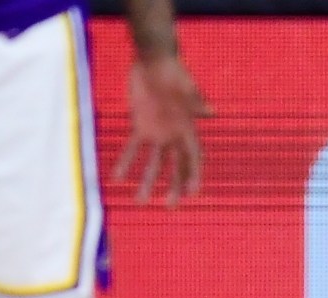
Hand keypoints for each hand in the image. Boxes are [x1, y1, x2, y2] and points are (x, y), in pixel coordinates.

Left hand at [114, 54, 209, 205]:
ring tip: (138, 201)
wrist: (153, 61)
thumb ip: (195, 101)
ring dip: (147, 182)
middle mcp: (174, 136)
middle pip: (176, 167)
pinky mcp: (139, 127)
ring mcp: (157, 134)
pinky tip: (117, 178)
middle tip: (169, 207)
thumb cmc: (174, 72)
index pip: (194, 157)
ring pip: (153, 164)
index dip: (194, 175)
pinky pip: (132, 148)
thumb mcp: (185, 86)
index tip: (192, 193)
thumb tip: (210, 111)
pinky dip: (125, 162)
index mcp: (189, 129)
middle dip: (173, 187)